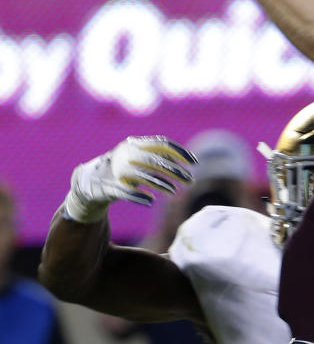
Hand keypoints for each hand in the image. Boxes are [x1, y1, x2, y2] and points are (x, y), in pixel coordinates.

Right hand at [62, 136, 195, 222]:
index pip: (161, 143)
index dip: (179, 151)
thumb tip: (183, 159)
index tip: (194, 162)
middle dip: (175, 171)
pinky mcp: (107, 187)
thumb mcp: (140, 160)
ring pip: (142, 176)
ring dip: (160, 184)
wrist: (89, 182)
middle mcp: (124, 154)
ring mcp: (115, 170)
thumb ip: (158, 157)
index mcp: (134, 144)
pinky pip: (124, 192)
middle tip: (190, 180)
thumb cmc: (122, 170)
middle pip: (154, 161)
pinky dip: (138, 196)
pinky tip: (149, 201)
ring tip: (173, 192)